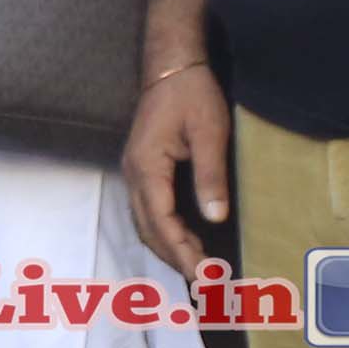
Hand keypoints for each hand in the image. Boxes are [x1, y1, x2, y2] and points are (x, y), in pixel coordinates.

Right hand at [121, 61, 231, 281]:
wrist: (171, 66)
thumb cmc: (192, 94)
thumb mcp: (210, 132)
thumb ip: (210, 176)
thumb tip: (215, 218)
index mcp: (147, 167)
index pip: (162, 222)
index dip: (182, 252)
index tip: (205, 274)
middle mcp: (134, 175)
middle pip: (149, 229)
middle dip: (175, 258)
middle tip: (206, 281)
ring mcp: (134, 172)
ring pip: (146, 223)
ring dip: (169, 247)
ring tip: (198, 267)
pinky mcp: (142, 169)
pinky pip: (149, 211)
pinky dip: (166, 231)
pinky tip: (185, 239)